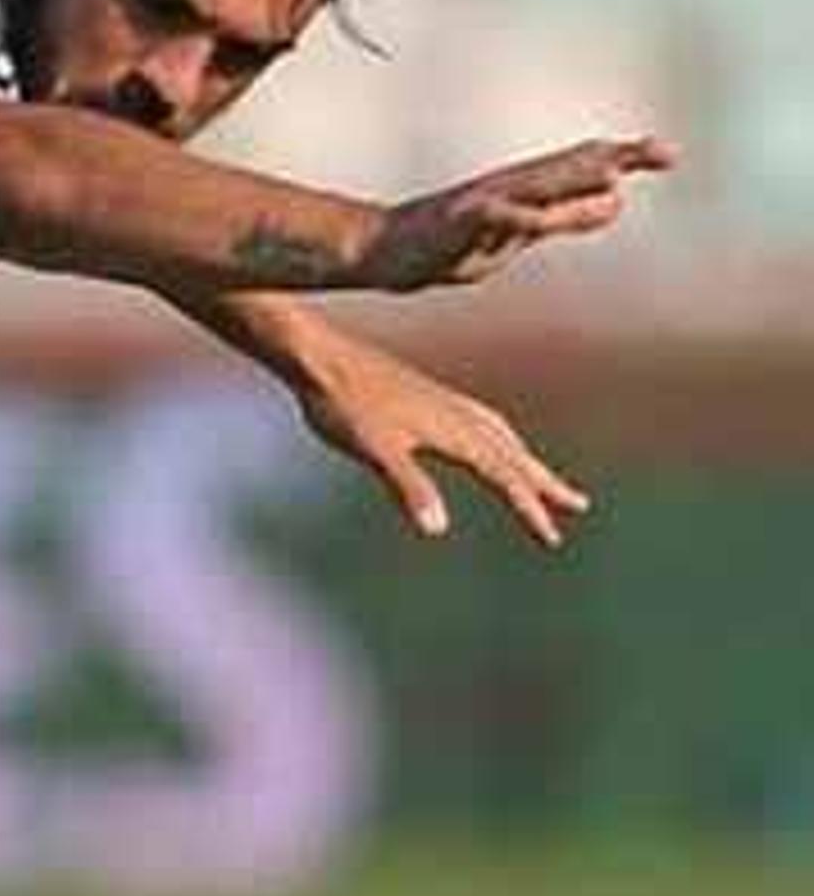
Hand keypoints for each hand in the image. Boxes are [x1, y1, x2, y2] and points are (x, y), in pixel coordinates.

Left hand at [285, 323, 589, 546]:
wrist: (317, 357)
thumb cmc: (343, 404)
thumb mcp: (375, 451)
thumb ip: (408, 488)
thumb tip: (437, 530)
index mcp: (454, 431)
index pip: (503, 477)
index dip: (528, 509)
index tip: (552, 538)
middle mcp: (459, 415)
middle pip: (513, 454)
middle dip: (543, 483)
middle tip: (578, 506)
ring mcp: (444, 402)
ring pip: (499, 436)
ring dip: (525, 459)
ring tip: (543, 479)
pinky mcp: (427, 396)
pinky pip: (480, 421)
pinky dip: (498, 437)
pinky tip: (486, 441)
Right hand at [362, 134, 671, 291]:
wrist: (379, 249)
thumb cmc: (449, 243)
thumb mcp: (518, 234)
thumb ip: (564, 215)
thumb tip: (617, 201)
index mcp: (526, 191)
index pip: (581, 168)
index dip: (624, 158)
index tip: (667, 154)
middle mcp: (508, 188)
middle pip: (568, 169)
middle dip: (613, 160)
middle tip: (663, 152)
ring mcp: (480, 204)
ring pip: (534, 188)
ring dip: (572, 181)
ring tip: (614, 174)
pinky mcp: (455, 224)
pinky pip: (490, 222)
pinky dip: (517, 219)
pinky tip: (539, 221)